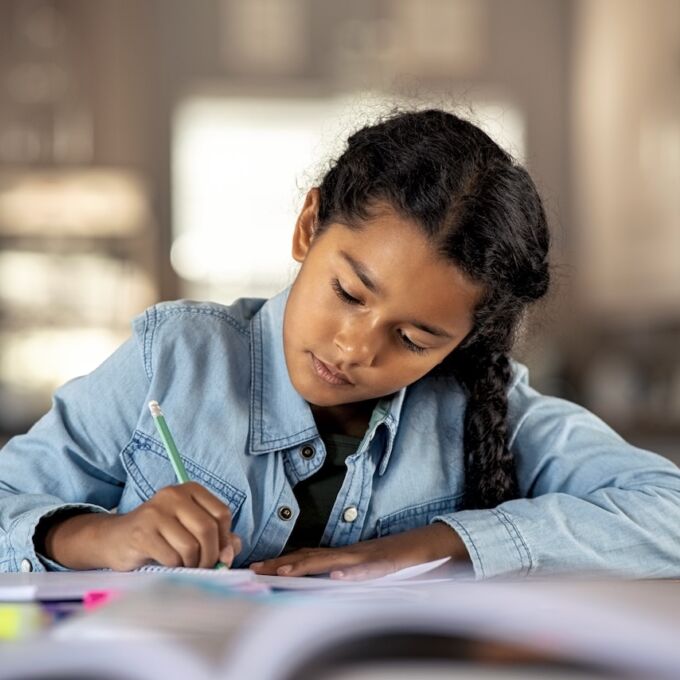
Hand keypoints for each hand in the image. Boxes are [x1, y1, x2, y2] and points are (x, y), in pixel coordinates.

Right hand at [43, 482, 241, 570]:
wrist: (115, 539)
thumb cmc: (161, 536)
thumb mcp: (190, 530)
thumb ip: (217, 538)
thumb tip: (230, 552)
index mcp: (190, 490)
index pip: (222, 513)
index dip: (225, 538)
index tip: (220, 552)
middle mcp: (174, 495)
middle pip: (208, 529)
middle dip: (211, 555)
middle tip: (205, 567)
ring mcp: (156, 512)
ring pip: (191, 546)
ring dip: (193, 564)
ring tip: (185, 565)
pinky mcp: (142, 532)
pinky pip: (172, 557)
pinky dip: (176, 568)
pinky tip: (169, 564)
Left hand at [249, 523, 468, 579]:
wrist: (425, 544)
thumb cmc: (393, 558)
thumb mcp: (362, 568)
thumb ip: (342, 572)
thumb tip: (319, 581)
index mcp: (343, 555)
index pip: (307, 557)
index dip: (283, 561)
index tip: (259, 567)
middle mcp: (349, 553)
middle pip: (311, 557)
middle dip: (282, 564)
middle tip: (257, 569)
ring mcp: (365, 557)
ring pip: (332, 561)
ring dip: (306, 566)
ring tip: (284, 572)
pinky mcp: (383, 563)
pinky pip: (365, 569)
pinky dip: (350, 572)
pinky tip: (337, 577)